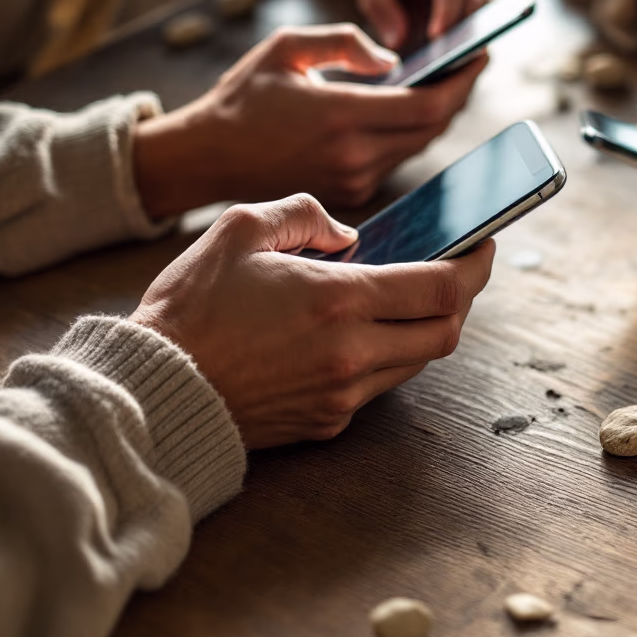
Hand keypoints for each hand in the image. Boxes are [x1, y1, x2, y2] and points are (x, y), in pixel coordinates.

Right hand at [128, 194, 494, 448]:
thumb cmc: (191, 308)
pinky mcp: (327, 421)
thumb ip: (304, 215)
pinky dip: (386, 356)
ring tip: (412, 297)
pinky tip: (365, 333)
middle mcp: (353, 354)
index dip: (475, 265)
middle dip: (462, 299)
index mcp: (340, 302)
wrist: (152, 391)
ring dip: (425, 329)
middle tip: (458, 271)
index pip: (443, 288)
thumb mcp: (239, 229)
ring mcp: (342, 394)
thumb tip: (349, 234)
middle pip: (446, 332)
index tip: (483, 244)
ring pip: (417, 361)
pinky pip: (379, 386)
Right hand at [133, 23, 486, 218]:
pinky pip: (396, 161)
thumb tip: (395, 61)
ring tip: (447, 82)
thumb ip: (344, 43)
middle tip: (469, 66)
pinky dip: (410, 136)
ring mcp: (354, 181)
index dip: (461, 82)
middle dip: (456, 96)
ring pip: (418, 147)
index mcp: (340, 115)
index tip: (479, 55)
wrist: (205, 158)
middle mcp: (353, 155)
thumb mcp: (284, 49)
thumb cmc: (242, 98)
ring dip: (436, 117)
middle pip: (432, 129)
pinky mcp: (351, 195)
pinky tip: (414, 111)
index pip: (427, 106)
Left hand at [309, 0, 487, 47]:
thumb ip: (376, 3)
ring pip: (478, 1)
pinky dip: (463, 23)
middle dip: (462, 30)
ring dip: (466, 30)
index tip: (438, 44)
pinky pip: (473, 2)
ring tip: (445, 61)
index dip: (447, 15)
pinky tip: (445, 46)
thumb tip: (397, 41)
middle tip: (444, 65)